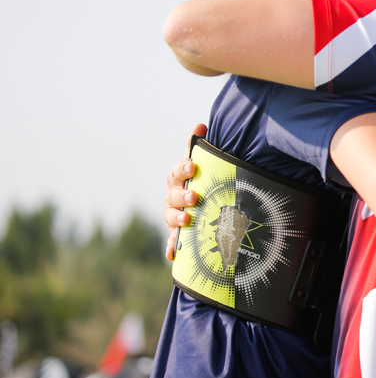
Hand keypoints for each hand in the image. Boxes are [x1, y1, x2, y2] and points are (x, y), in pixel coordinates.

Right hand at [163, 123, 206, 259]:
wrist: (201, 207)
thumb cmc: (200, 182)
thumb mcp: (203, 166)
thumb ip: (199, 147)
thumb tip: (200, 125)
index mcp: (178, 179)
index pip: (178, 172)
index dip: (183, 169)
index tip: (192, 167)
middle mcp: (173, 197)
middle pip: (173, 196)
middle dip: (183, 196)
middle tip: (194, 197)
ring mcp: (173, 216)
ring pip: (172, 217)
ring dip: (178, 218)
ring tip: (187, 220)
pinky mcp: (176, 234)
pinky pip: (173, 242)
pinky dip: (171, 247)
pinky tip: (173, 253)